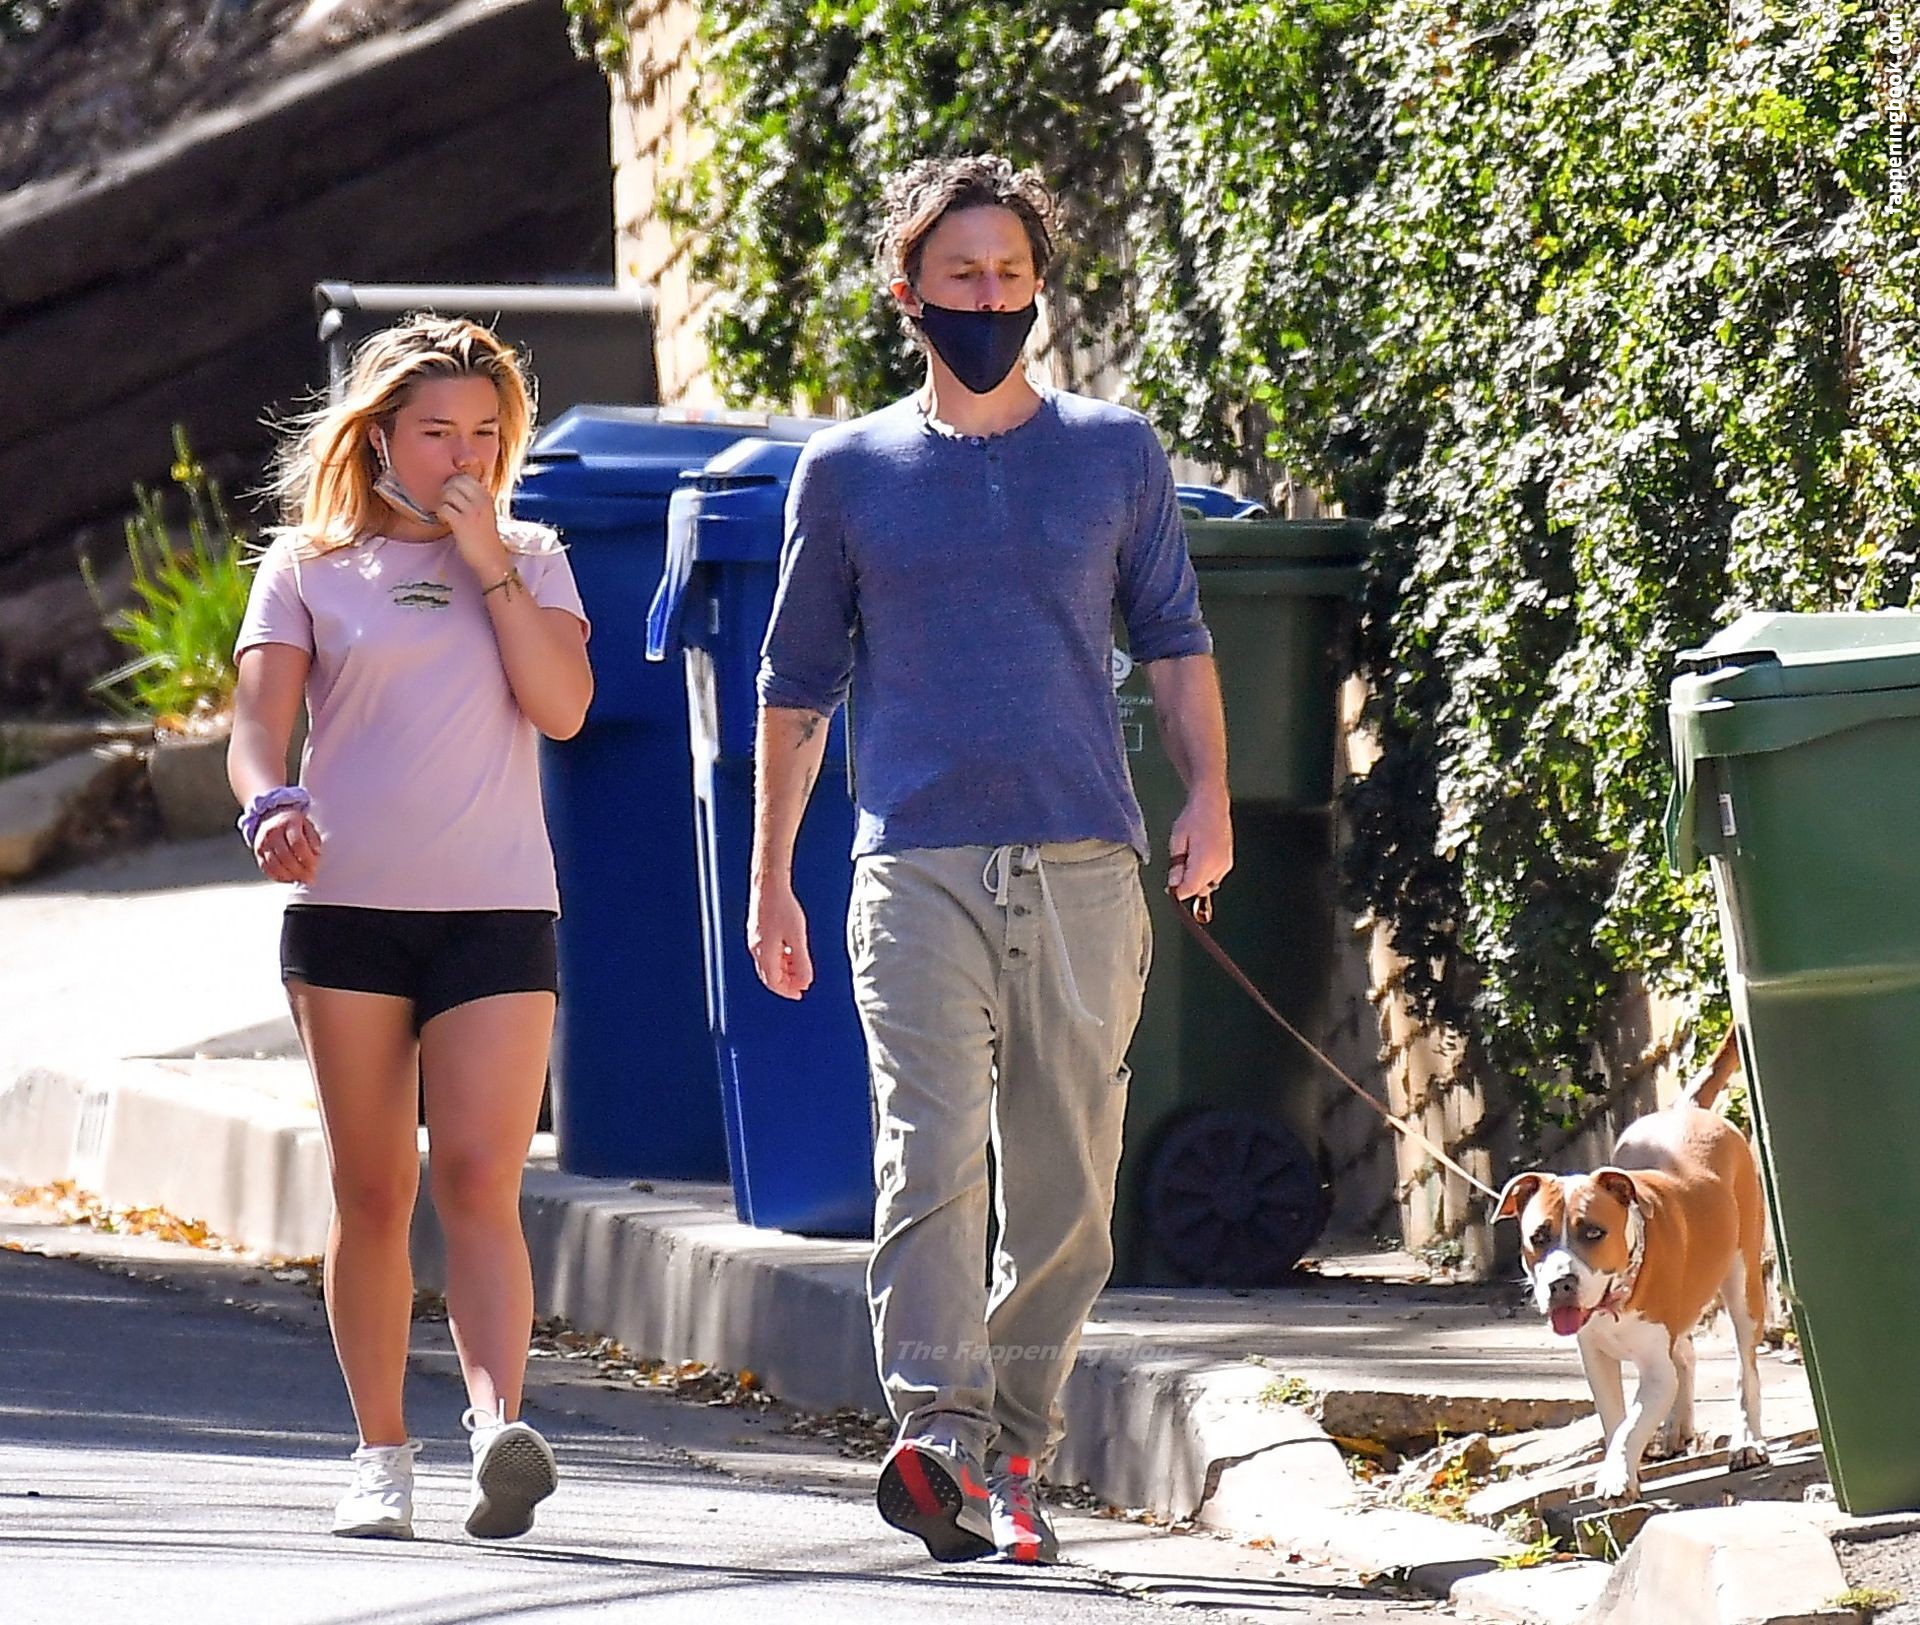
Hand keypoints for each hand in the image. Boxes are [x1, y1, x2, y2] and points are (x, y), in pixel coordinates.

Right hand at [252, 808, 321, 884]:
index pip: (297, 843)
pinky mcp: (258, 853)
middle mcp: (272, 832)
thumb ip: (313, 839)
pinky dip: (279, 876)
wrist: (271, 818)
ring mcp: (263, 843)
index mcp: (288, 823)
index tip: (315, 867)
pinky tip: (290, 878)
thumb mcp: (307, 826)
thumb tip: (316, 854)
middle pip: (285, 856)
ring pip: (274, 865)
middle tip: (310, 878)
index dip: (307, 858)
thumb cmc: (294, 825)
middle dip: (300, 870)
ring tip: (301, 879)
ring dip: (290, 875)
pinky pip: (266, 869)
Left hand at [437, 472, 505, 575]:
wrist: (492, 560)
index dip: (454, 483)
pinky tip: (444, 520)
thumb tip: (455, 488)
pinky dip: (440, 513)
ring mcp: (471, 511)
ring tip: (445, 512)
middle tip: (445, 502)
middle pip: (455, 481)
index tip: (452, 495)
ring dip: (442, 501)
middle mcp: (480, 501)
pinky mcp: (461, 523)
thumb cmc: (486, 538)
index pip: (465, 477)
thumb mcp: (486, 513)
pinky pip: (443, 508)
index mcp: (486, 496)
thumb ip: (475, 500)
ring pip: (448, 493)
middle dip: (446, 490)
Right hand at [748, 877, 812, 999]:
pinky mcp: (757, 931)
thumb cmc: (782, 907)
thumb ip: (801, 962)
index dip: (787, 991)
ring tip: (799, 969)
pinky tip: (790, 952)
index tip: (800, 993)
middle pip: (769, 975)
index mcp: (764, 953)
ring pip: (768, 964)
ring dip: (783, 970)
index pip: (773, 982)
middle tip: (801, 985)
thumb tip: (805, 982)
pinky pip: (766, 953)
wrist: (769, 884)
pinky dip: (779, 959)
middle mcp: (756, 949)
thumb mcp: (797, 937)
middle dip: (785, 983)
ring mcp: (754, 940)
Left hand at [1166, 789, 1232, 902]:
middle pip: (1201, 890)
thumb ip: (1176, 865)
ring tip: (1188, 861)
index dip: (1178, 893)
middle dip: (1187, 886)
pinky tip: (1197, 859)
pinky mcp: (1228, 861)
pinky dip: (1205, 874)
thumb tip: (1174, 884)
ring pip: (1208, 885)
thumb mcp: (1177, 840)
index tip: (1170, 890)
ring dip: (1196, 880)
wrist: (1212, 803)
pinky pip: (1215, 876)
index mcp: (1205, 861)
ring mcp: (1226, 864)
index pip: (1190, 889)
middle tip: (1177, 871)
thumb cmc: (1193, 817)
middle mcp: (1219, 866)